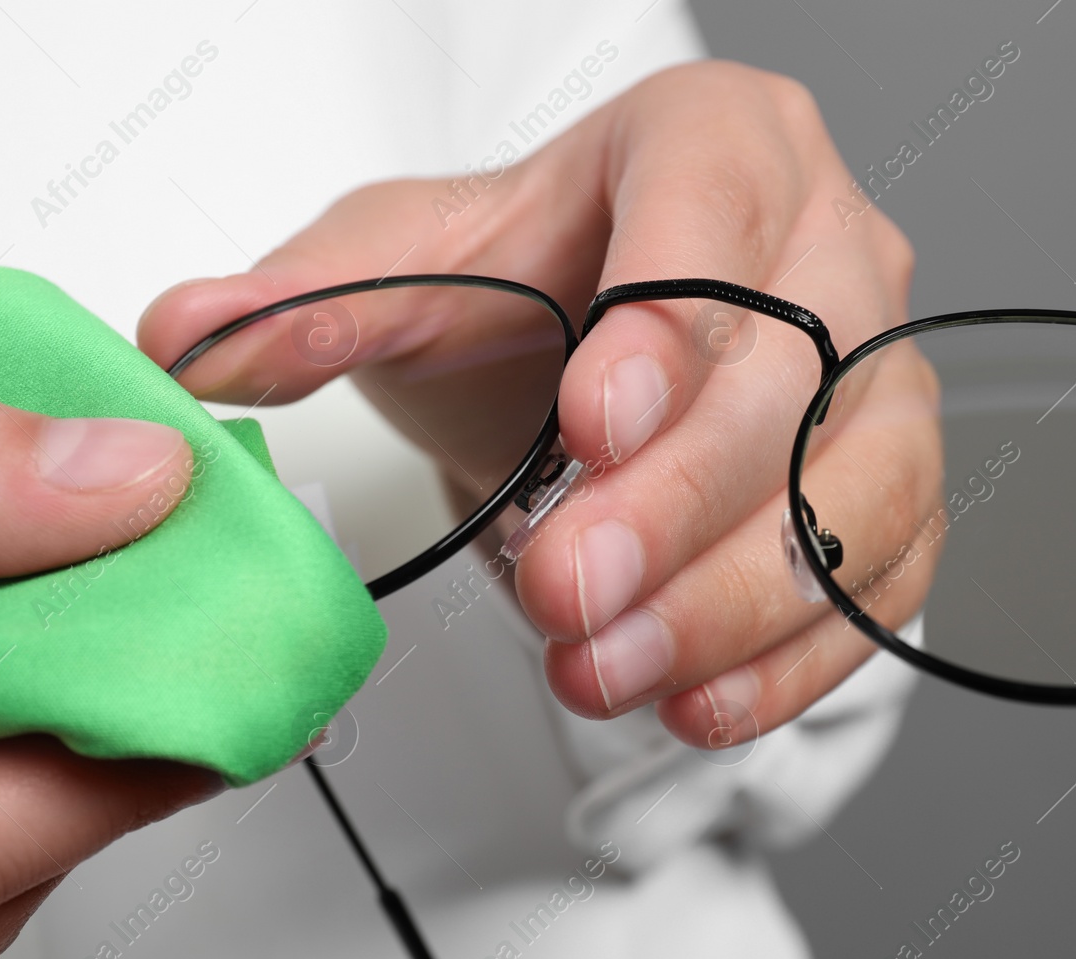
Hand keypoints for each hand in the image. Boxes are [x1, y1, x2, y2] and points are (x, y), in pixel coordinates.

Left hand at [138, 61, 935, 748]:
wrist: (586, 363)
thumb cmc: (521, 293)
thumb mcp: (403, 270)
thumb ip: (305, 300)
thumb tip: (188, 338)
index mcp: (720, 141)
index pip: (715, 215)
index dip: (664, 325)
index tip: (587, 425)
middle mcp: (828, 251)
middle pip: (795, 375)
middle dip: (675, 501)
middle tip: (570, 585)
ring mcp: (877, 379)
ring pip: (858, 494)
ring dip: (730, 601)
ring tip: (606, 667)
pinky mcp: (887, 493)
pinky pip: (880, 584)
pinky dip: (790, 659)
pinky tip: (692, 700)